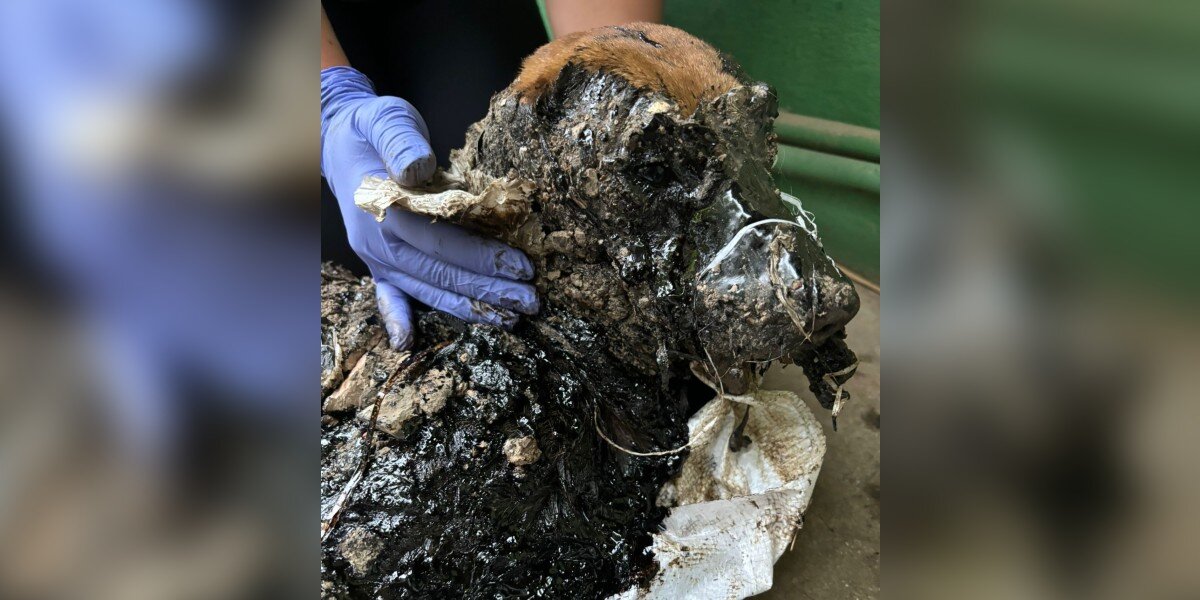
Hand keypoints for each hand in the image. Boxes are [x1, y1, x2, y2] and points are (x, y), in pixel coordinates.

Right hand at [320, 66, 537, 349]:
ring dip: (468, 308)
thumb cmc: (373, 128)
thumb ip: (401, 142)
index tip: (522, 267)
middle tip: (532, 302)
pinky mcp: (378, 263)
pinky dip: (397, 319)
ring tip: (510, 319)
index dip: (481, 256)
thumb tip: (420, 169)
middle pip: (440, 274)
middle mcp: (376, 241)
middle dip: (489, 291)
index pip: (440, 240)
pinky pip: (388, 296)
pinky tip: (407, 344)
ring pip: (427, 290)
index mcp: (382, 208)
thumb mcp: (386, 120)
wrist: (338, 139)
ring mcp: (375, 257)